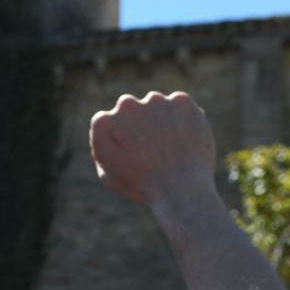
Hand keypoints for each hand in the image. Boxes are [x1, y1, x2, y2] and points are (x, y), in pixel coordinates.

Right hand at [89, 91, 217, 207]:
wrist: (180, 189)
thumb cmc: (142, 187)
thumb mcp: (108, 174)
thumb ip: (104, 146)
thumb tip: (110, 130)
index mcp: (104, 122)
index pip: (110, 122)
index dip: (122, 139)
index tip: (133, 154)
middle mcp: (127, 105)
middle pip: (133, 109)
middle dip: (141, 125)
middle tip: (154, 150)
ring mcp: (155, 100)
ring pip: (158, 107)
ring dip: (162, 121)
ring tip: (172, 149)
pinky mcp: (181, 100)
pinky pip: (181, 107)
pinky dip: (184, 120)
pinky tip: (186, 142)